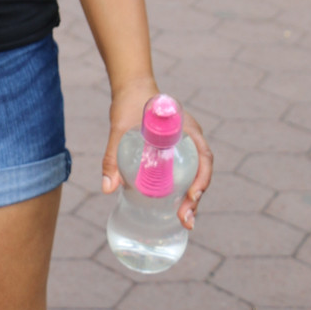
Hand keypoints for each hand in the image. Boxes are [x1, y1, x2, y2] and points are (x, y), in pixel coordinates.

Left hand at [102, 82, 212, 229]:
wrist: (131, 88)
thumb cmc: (128, 103)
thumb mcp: (119, 128)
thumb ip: (112, 156)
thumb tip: (107, 189)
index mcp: (187, 128)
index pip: (204, 157)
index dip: (202, 179)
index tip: (192, 197)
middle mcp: (191, 138)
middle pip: (201, 171)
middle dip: (196, 198)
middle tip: (185, 219)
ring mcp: (185, 145)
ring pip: (195, 175)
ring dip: (192, 198)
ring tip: (183, 220)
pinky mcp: (175, 151)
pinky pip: (185, 172)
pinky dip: (183, 190)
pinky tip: (174, 207)